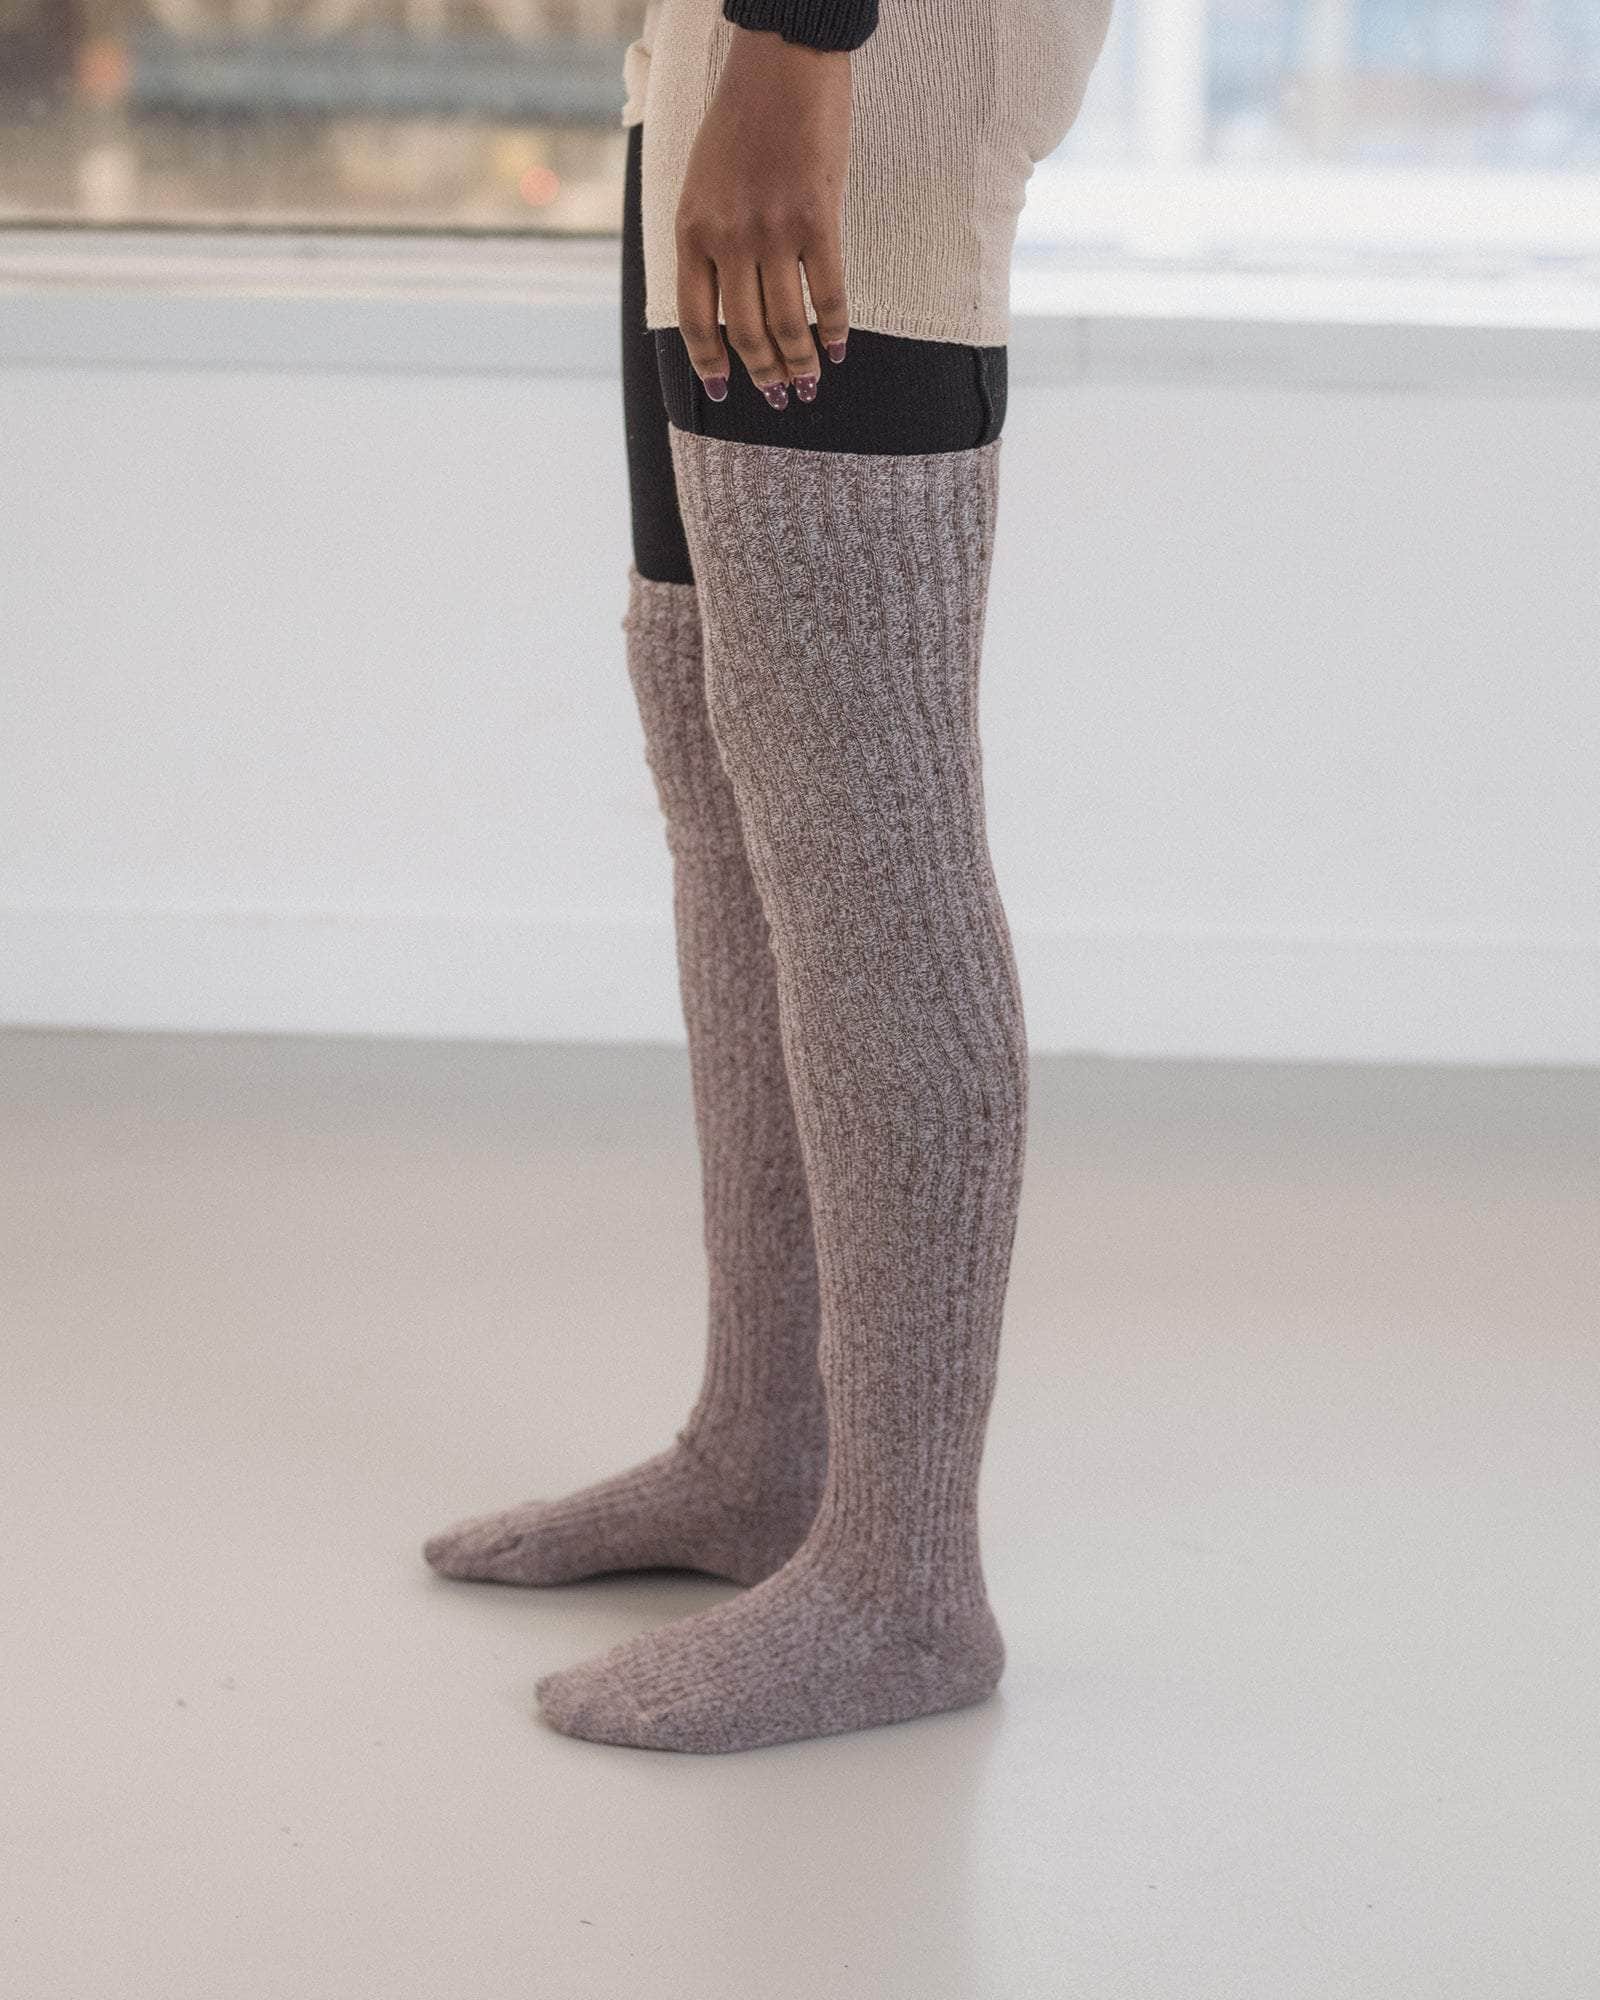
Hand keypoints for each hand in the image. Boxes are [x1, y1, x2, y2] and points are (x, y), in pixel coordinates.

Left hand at [674, 25, 851, 409]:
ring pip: (787, 324)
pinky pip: (829, 293)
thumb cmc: (740, 120)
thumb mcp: (701, 184)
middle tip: (780, 398)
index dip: (710, 365)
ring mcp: (774, 232)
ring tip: (810, 385)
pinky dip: (835, 329)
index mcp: (691, 231)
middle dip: (763, 375)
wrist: (781, 64)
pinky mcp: (819, 219)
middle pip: (745, 333)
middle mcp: (729, 238)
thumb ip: (707, 239)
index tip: (724, 392)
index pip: (696, 320)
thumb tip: (727, 298)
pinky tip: (839, 349)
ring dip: (800, 364)